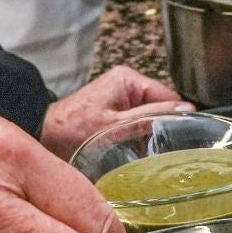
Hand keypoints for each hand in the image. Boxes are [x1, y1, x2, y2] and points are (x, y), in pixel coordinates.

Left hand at [40, 65, 190, 158]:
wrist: (45, 137)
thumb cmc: (72, 130)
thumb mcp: (116, 125)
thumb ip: (151, 116)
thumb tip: (186, 110)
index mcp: (129, 80)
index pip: (169, 96)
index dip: (175, 118)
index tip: (180, 139)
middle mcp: (127, 85)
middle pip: (161, 108)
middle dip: (161, 129)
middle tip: (157, 150)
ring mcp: (121, 99)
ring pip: (150, 119)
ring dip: (148, 137)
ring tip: (142, 152)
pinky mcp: (116, 113)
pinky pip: (138, 125)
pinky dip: (137, 139)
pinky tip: (132, 152)